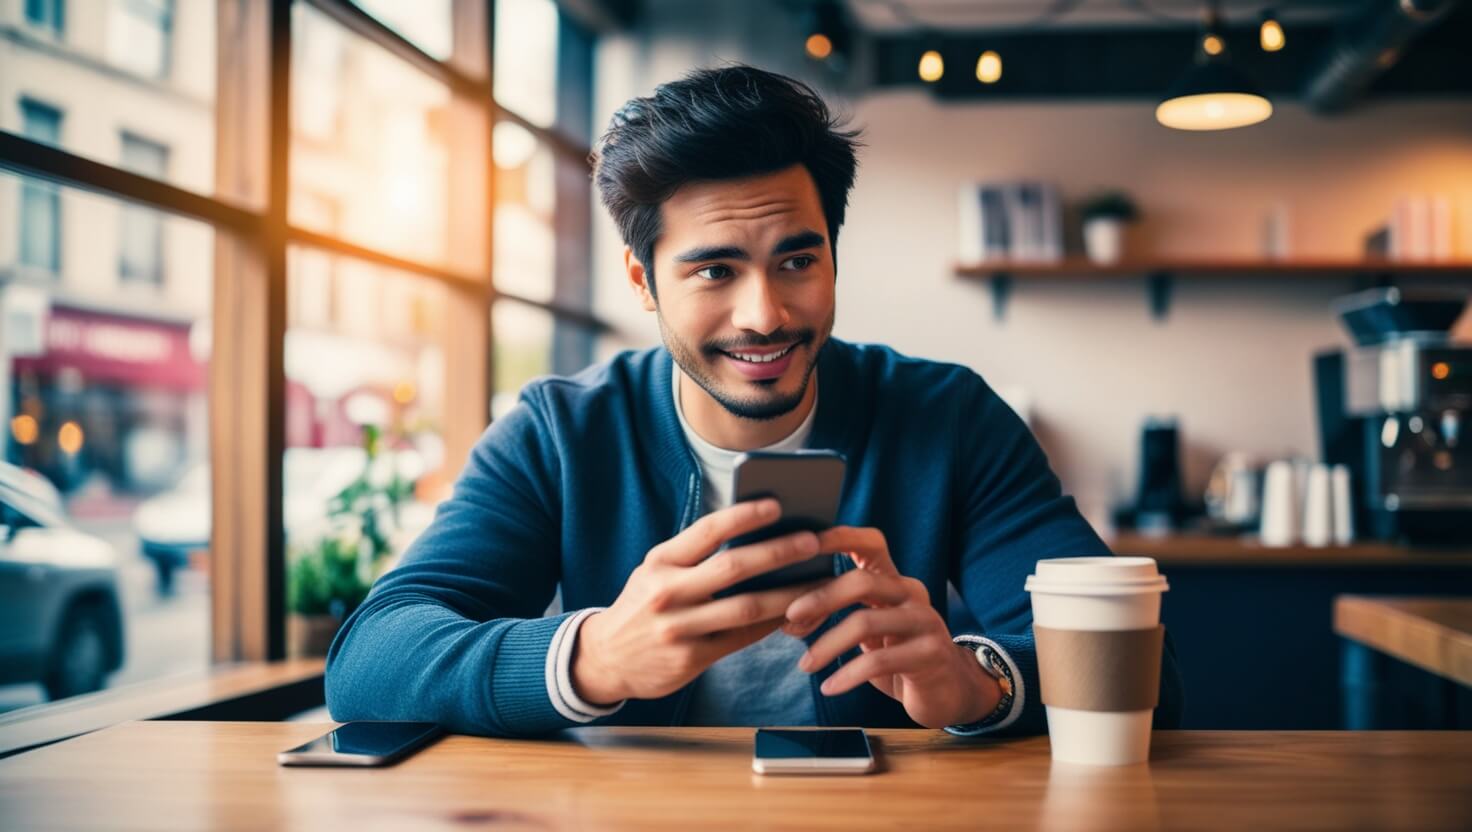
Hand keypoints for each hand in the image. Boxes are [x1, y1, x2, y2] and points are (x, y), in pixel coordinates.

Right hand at [571, 499, 833, 705]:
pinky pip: (741, 638)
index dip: (744, 516)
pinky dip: (771, 624)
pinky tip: (794, 612)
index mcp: (660, 562)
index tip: (777, 505)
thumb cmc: (643, 605)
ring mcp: (678, 628)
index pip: (707, 531)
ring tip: (816, 580)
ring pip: (746, 607)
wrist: (605, 658)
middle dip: (778, 552)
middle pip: (733, 567)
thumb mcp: (655, 571)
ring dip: (787, 592)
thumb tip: (754, 536)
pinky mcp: (690, 659)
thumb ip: (693, 556)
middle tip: (812, 542)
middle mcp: (667, 592)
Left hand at [781, 527, 1001, 728]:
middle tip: (789, 619)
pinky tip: (830, 688)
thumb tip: (786, 613)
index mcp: (894, 581)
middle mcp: (912, 593)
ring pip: (866, 622)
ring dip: (828, 644)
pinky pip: (879, 660)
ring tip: (805, 665)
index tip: (801, 545)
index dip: (837, 538)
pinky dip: (847, 675)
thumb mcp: (870, 630)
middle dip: (820, 598)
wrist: (950, 691)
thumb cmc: (899, 657)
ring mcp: (925, 622)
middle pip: (862, 581)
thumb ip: (841, 614)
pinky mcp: (930, 654)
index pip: (870, 543)